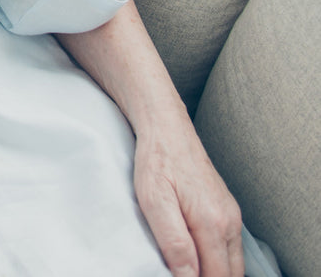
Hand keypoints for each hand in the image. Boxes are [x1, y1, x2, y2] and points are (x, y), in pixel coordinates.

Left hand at [133, 125, 242, 276]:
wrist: (166, 127)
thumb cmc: (156, 160)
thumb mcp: (154, 200)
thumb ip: (174, 242)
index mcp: (213, 223)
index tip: (177, 276)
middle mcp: (229, 222)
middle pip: (230, 274)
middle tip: (180, 273)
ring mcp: (231, 215)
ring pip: (233, 263)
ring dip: (215, 272)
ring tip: (187, 267)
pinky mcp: (227, 209)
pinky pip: (230, 247)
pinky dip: (218, 259)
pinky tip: (197, 255)